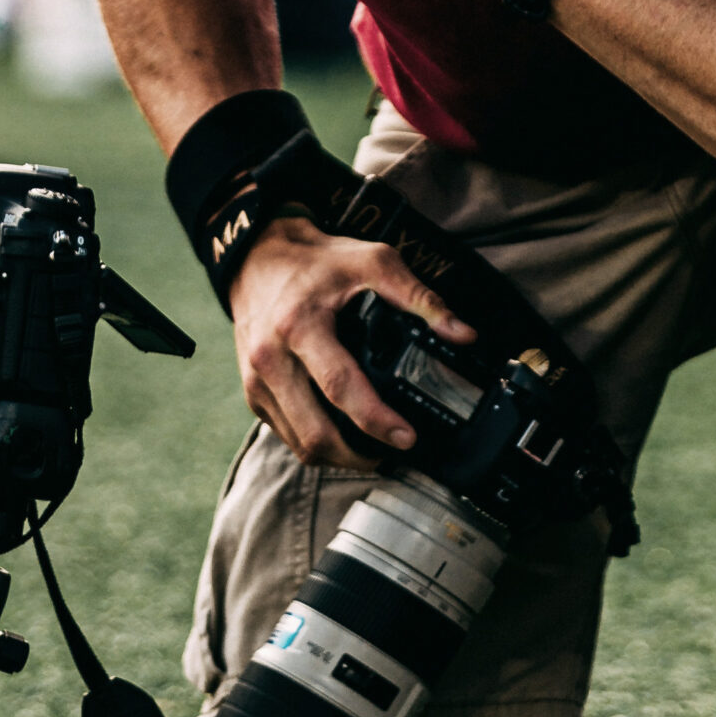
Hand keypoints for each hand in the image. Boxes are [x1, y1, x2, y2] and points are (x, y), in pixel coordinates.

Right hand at [230, 217, 475, 469]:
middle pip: (315, 432)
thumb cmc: (316, 262)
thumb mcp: (372, 262)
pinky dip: (316, 445)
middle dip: (359, 457)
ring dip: (339, 458)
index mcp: (300, 325)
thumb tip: (462, 333)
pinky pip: (286, 435)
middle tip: (394, 454)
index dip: (376, 419)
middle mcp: (271, 358)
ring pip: (299, 444)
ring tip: (373, 454)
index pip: (339, 386)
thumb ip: (419, 296)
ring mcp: (256, 380)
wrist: (258, 259)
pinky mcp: (253, 392)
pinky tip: (343, 437)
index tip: (406, 437)